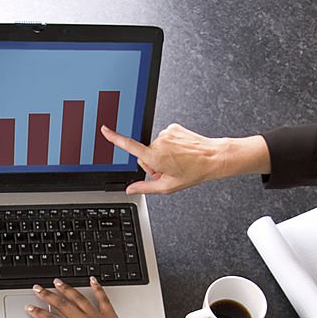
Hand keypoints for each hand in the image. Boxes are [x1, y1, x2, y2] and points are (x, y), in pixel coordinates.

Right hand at [25, 277, 144, 317]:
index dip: (38, 313)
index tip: (30, 307)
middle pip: (62, 305)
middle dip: (48, 295)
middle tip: (38, 288)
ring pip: (79, 299)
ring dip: (67, 289)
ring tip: (58, 282)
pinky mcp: (110, 316)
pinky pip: (102, 299)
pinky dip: (97, 288)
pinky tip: (92, 280)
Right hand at [101, 124, 267, 194]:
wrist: (213, 158)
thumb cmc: (193, 172)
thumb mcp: (168, 186)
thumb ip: (145, 187)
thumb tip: (130, 190)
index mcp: (154, 156)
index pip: (129, 146)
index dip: (114, 138)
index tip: (104, 130)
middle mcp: (158, 142)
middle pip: (145, 154)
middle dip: (153, 163)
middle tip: (168, 170)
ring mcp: (166, 133)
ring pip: (156, 146)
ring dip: (163, 155)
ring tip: (178, 162)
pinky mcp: (173, 127)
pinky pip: (166, 138)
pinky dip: (171, 146)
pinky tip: (181, 153)